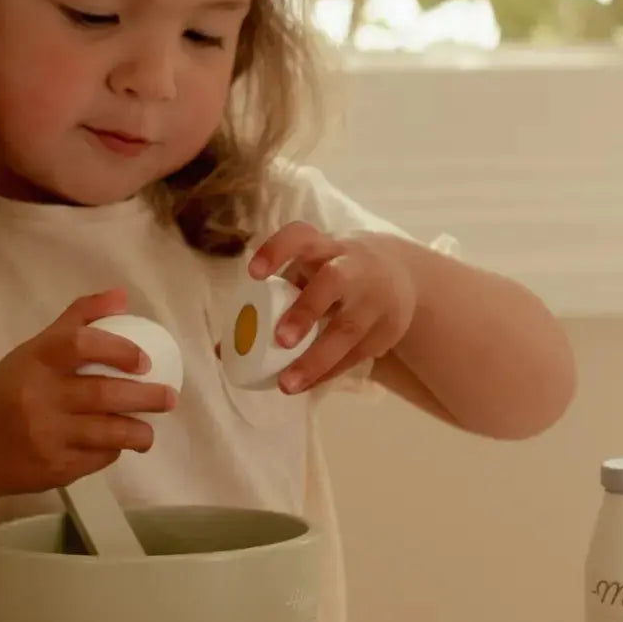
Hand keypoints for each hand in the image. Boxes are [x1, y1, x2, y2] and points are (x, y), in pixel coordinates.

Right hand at [0, 289, 177, 496]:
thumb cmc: (6, 391)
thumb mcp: (32, 351)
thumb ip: (76, 321)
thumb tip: (122, 296)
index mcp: (35, 360)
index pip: (82, 345)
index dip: (120, 349)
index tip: (144, 361)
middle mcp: (39, 396)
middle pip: (104, 393)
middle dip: (147, 396)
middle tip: (169, 397)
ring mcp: (46, 435)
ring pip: (109, 432)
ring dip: (140, 432)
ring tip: (149, 430)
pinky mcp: (53, 468)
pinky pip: (98, 458)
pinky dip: (114, 451)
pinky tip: (116, 444)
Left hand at [248, 223, 415, 392]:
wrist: (401, 274)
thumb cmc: (333, 274)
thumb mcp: (308, 273)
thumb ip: (270, 301)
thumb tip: (222, 349)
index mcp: (324, 246)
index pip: (300, 237)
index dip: (277, 251)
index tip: (254, 274)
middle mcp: (352, 266)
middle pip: (332, 282)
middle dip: (306, 310)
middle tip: (280, 340)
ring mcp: (375, 297)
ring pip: (349, 327)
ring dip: (317, 358)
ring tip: (287, 384)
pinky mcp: (388, 327)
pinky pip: (357, 354)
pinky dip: (330, 372)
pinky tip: (308, 384)